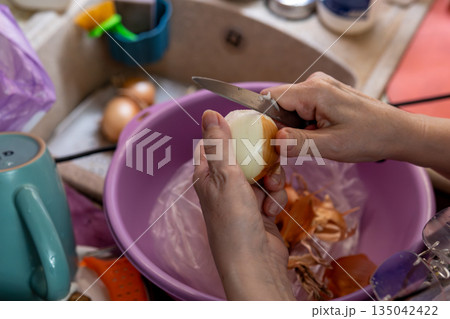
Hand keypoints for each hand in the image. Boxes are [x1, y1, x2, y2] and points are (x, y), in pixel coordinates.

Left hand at [193, 110, 294, 299]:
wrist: (255, 264)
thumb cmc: (233, 221)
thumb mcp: (225, 175)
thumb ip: (220, 143)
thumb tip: (209, 112)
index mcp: (207, 175)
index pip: (215, 144)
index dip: (231, 133)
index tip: (250, 127)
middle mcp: (223, 185)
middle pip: (245, 157)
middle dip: (261, 160)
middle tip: (268, 165)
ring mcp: (242, 199)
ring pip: (263, 174)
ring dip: (272, 182)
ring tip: (270, 195)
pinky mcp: (260, 211)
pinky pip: (272, 193)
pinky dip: (275, 200)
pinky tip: (271, 213)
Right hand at [262, 72, 449, 177]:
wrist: (397, 132)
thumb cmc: (370, 137)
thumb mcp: (331, 146)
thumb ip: (298, 143)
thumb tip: (273, 141)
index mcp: (314, 91)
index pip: (271, 98)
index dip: (265, 120)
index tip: (268, 141)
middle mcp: (315, 83)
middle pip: (280, 104)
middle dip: (283, 127)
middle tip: (297, 147)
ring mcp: (322, 87)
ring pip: (291, 108)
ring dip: (296, 128)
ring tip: (316, 141)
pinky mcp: (327, 95)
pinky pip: (304, 108)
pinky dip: (305, 124)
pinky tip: (321, 135)